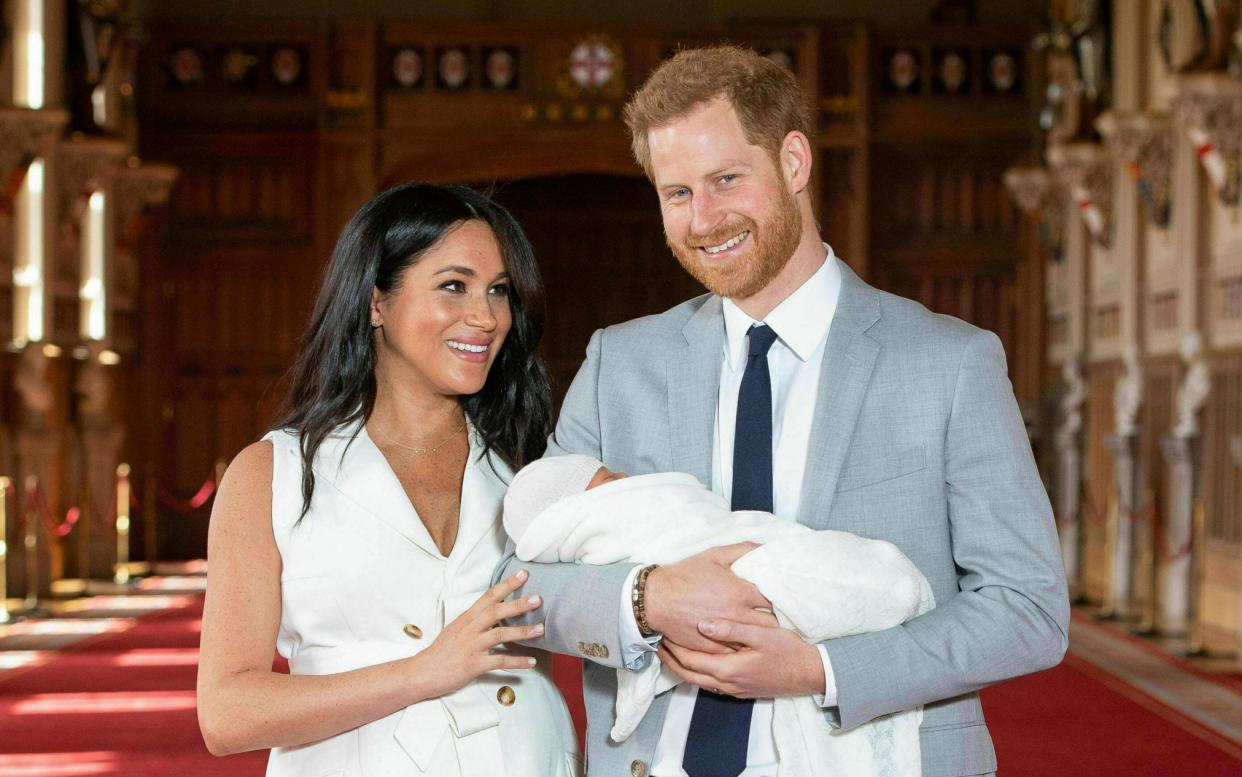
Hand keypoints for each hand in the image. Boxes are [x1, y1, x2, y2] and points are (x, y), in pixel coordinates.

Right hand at [415, 570, 543, 698]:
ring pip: (499, 634)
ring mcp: (472, 646)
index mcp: (466, 618)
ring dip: (522, 632)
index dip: (506, 584)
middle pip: (495, 611)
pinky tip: (531, 662)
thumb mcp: (457, 629)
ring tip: (540, 629)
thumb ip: (475, 620)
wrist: (422, 673)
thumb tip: (494, 612)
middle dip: (518, 604)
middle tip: (538, 599)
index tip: (523, 574)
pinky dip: (516, 662)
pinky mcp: (474, 665)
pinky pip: (499, 662)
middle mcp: (469, 629)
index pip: (488, 596)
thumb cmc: (441, 651)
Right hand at [645, 543, 774, 652]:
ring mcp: (725, 634)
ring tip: (766, 631)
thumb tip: (765, 547)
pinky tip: (745, 642)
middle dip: (776, 619)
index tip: (784, 598)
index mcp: (740, 592)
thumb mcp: (714, 555)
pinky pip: (736, 651)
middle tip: (778, 616)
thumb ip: (743, 550)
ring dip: (761, 635)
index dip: (781, 599)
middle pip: (770, 623)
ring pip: (755, 640)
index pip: (774, 600)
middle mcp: (736, 615)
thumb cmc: (686, 575)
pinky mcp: (713, 648)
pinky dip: (743, 647)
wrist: (656, 599)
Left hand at [657, 619, 825, 698]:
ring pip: (698, 681)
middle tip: (658, 641)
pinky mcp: (741, 690)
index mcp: (729, 669)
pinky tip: (698, 658)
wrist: (811, 674)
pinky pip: (710, 682)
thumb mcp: (762, 634)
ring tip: (672, 648)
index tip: (661, 631)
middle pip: (688, 674)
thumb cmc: (789, 651)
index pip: (689, 660)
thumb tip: (702, 625)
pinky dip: (697, 671)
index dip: (673, 647)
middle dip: (670, 659)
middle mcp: (727, 684)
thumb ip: (732, 629)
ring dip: (682, 666)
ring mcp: (734, 689)